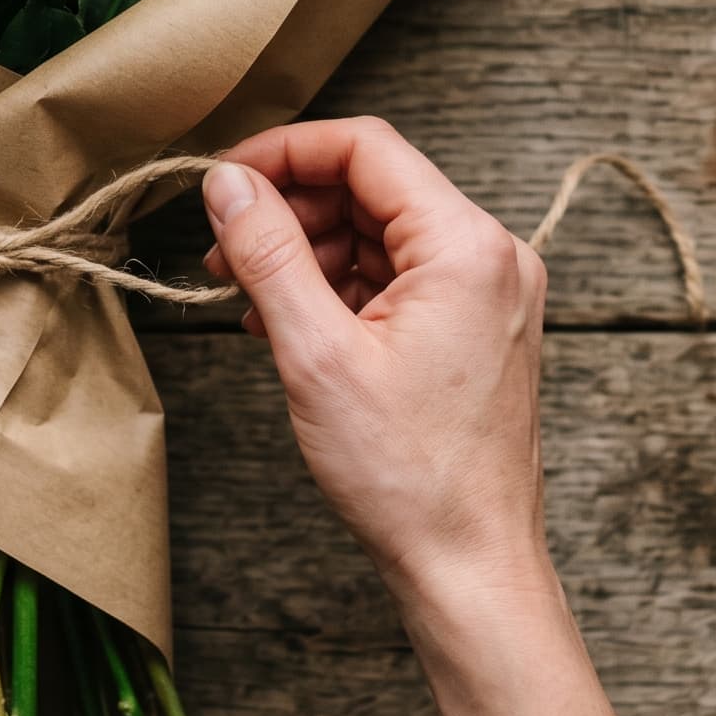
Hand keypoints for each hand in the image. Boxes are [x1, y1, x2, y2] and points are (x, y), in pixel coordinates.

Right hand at [200, 118, 550, 606]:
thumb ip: (267, 253)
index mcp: (467, 247)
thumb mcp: (316, 353)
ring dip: (308, 252)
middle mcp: (492, 257)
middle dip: (290, 210)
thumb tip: (227, 184)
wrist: (469, 566)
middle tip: (222, 248)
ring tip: (244, 294)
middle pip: (372, 187)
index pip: (365, 149)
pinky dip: (339, 287)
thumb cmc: (408, 476)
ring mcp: (489, 295)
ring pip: (380, 233)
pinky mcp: (476, 329)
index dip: (283, 153)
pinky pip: (398, 278)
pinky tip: (286, 322)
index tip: (223, 181)